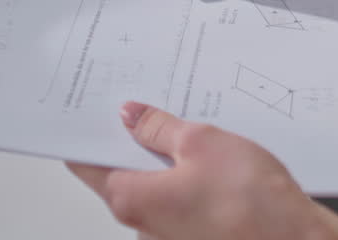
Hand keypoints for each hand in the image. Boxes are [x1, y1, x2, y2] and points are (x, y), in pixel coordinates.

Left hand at [68, 102, 337, 239]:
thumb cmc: (250, 201)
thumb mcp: (201, 141)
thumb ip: (159, 127)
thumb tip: (133, 117)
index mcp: (130, 198)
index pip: (88, 163)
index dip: (89, 132)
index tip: (93, 110)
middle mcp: (142, 226)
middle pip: (123, 173)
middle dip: (137, 141)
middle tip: (155, 109)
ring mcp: (169, 236)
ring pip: (157, 188)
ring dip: (170, 161)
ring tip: (197, 136)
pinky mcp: (197, 237)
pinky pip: (182, 202)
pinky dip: (190, 181)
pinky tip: (216, 164)